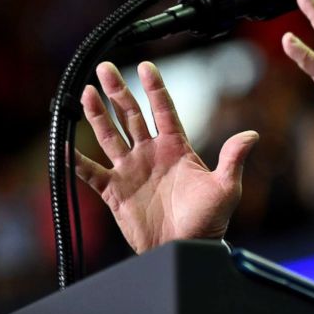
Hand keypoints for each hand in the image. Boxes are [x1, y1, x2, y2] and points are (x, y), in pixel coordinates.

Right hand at [75, 61, 258, 253]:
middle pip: (131, 115)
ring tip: (85, 92)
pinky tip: (62, 145)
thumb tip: (252, 134)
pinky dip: (75, 161)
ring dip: (97, 114)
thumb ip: (233, 159)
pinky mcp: (115, 192)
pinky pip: (90, 173)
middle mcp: (150, 153)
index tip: (146, 65)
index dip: (155, 87)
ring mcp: (131, 170)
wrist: (186, 247)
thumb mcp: (225, 187)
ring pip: (109, 136)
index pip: (163, 109)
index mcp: (176, 147)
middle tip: (105, 67)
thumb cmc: (209, 219)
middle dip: (118, 91)